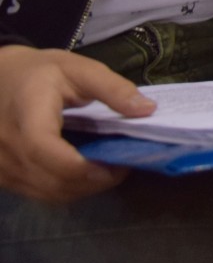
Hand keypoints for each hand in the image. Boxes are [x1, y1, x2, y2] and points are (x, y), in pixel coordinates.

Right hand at [0, 44, 152, 202]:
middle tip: (122, 166)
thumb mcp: (79, 69)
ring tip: (107, 169)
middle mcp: (7, 149)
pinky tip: (84, 172)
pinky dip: (65, 188)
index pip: (51, 156)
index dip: (87, 169)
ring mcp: (2, 166)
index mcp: (26, 119)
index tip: (121, 163)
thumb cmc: (40, 71)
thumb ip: (113, 89)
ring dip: (82, 188)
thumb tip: (148, 110)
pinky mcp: (3, 175)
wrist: (0, 77)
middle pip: (53, 182)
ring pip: (47, 193)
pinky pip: (37, 192)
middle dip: (94, 181)